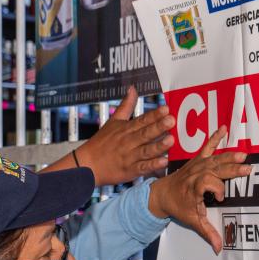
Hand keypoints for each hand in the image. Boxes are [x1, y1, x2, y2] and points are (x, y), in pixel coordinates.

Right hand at [46, 87, 174, 183]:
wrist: (87, 165)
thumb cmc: (101, 143)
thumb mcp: (113, 121)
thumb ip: (126, 106)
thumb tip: (132, 89)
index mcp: (126, 129)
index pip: (142, 120)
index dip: (154, 115)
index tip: (166, 109)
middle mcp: (128, 142)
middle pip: (145, 133)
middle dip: (158, 127)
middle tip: (171, 120)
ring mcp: (129, 157)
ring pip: (146, 150)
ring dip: (158, 146)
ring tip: (171, 140)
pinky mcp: (130, 171)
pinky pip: (142, 167)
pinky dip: (152, 165)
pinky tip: (163, 162)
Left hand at [147, 127, 250, 251]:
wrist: (161, 193)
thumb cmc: (178, 206)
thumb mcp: (192, 220)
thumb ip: (207, 232)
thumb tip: (219, 248)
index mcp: (195, 187)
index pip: (210, 185)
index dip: (218, 191)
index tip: (219, 199)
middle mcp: (196, 173)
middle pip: (217, 169)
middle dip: (232, 169)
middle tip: (247, 168)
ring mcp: (197, 164)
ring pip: (216, 159)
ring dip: (230, 156)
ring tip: (243, 155)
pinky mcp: (197, 159)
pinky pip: (207, 146)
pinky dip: (215, 137)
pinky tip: (224, 128)